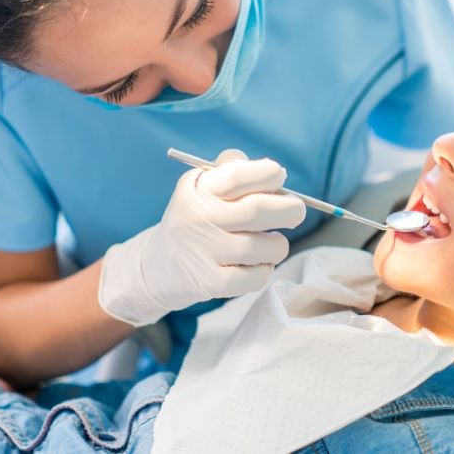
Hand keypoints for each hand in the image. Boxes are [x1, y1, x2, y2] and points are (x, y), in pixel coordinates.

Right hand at [97, 149, 305, 326]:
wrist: (158, 266)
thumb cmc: (194, 219)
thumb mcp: (201, 187)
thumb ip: (231, 170)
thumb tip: (274, 172)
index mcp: (198, 189)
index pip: (238, 175)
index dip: (269, 174)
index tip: (278, 178)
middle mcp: (198, 218)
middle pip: (259, 209)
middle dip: (290, 209)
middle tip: (295, 212)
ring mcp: (204, 252)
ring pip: (265, 246)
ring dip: (278, 245)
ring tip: (270, 243)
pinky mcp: (210, 283)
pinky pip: (257, 277)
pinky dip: (265, 270)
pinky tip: (256, 264)